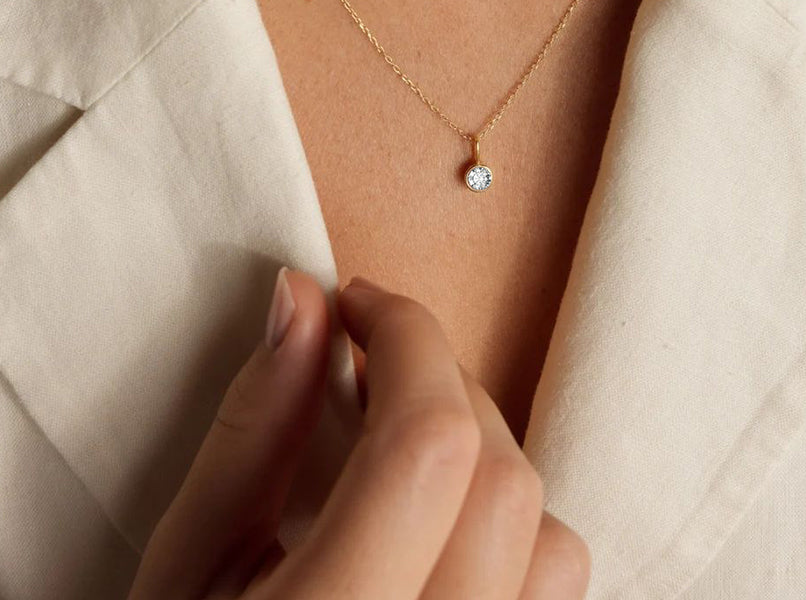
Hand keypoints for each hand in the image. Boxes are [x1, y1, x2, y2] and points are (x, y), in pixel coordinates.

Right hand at [128, 268, 590, 598]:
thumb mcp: (189, 564)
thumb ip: (255, 427)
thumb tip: (301, 299)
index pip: (428, 445)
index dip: (407, 341)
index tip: (359, 305)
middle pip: (500, 477)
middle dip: (443, 381)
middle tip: (372, 357)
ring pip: (549, 536)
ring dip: (486, 453)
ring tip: (406, 435)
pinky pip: (551, 588)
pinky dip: (510, 522)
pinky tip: (440, 512)